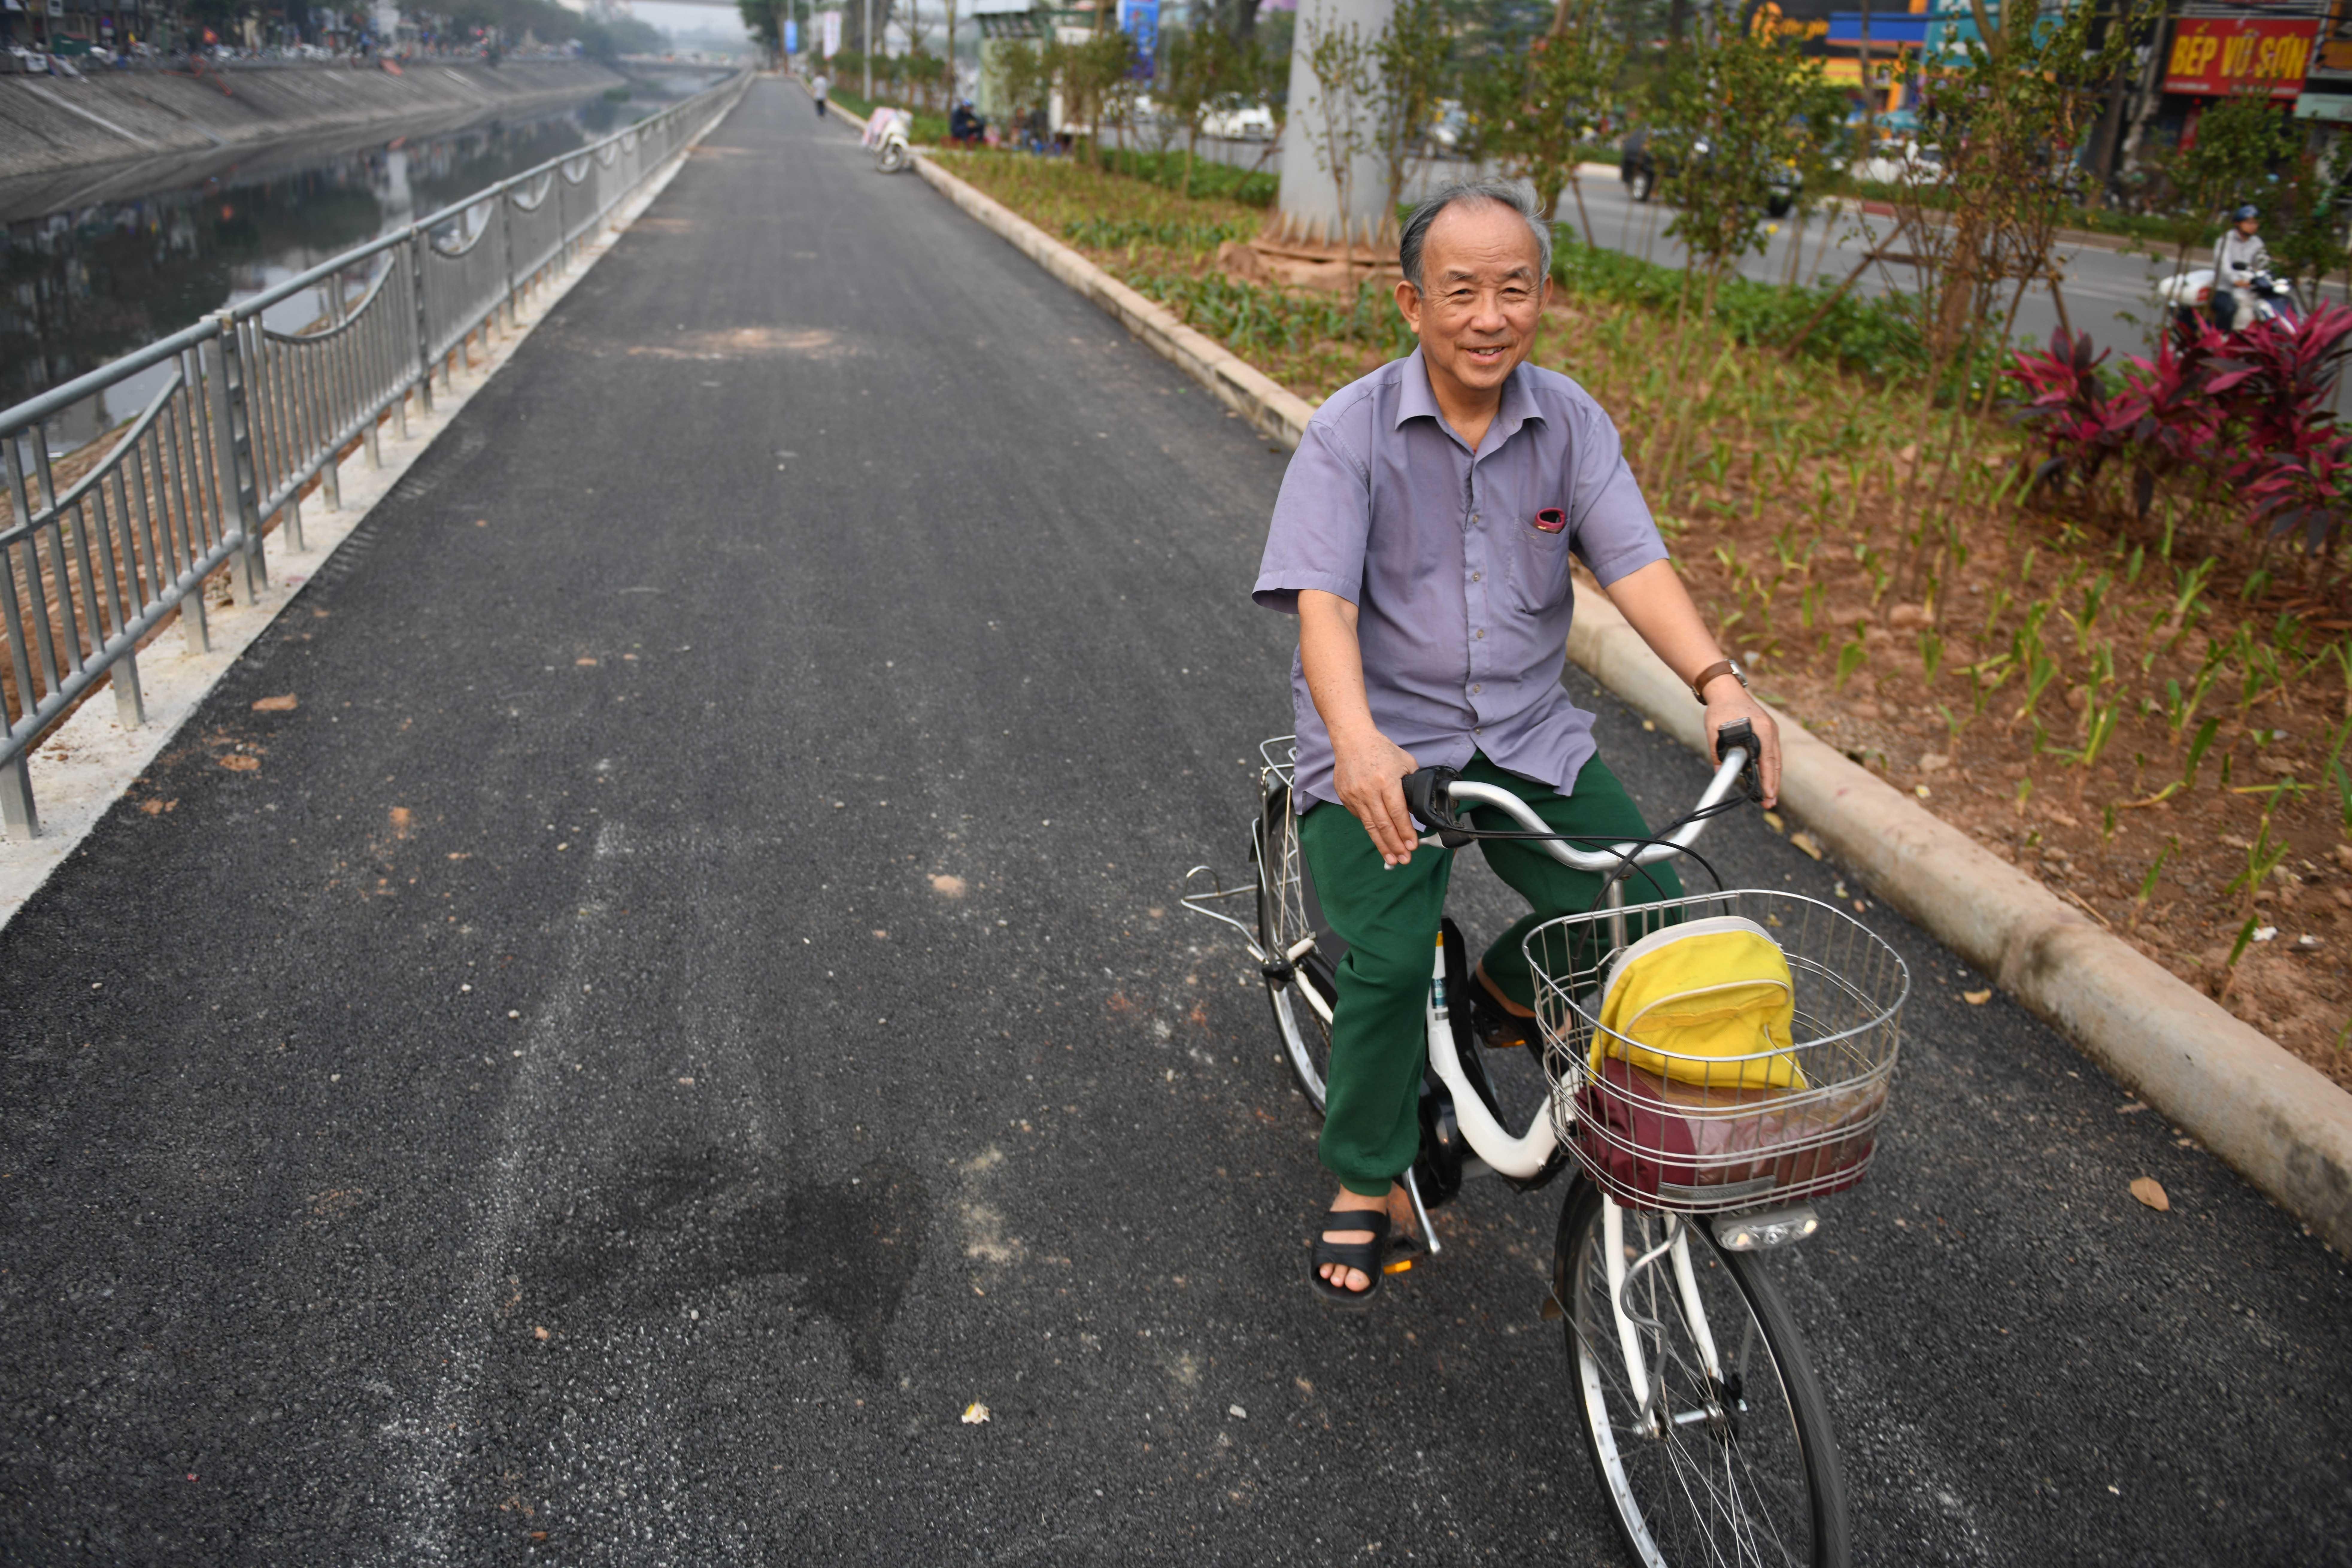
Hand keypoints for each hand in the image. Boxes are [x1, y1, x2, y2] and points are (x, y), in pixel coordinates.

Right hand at [1332, 727, 1420, 867]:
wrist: (1352, 740)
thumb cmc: (1381, 750)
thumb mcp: (1405, 763)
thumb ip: (1412, 785)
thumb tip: (1414, 808)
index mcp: (1386, 781)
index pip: (1398, 813)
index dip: (1406, 832)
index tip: (1412, 846)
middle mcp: (1368, 790)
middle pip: (1383, 825)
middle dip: (1395, 845)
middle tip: (1404, 859)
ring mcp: (1354, 795)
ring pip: (1370, 827)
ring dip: (1382, 845)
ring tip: (1392, 859)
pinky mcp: (1345, 798)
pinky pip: (1360, 818)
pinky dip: (1371, 829)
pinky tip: (1379, 837)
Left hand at [1702, 677, 1781, 808]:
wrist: (1726, 690)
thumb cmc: (1720, 708)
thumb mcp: (1713, 729)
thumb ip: (1716, 751)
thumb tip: (1719, 771)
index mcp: (1761, 729)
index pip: (1768, 760)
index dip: (1768, 780)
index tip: (1768, 795)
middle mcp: (1770, 730)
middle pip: (1776, 763)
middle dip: (1773, 785)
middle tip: (1769, 803)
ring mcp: (1771, 730)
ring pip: (1775, 760)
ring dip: (1772, 779)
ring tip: (1768, 797)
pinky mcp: (1768, 731)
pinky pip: (1772, 753)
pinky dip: (1770, 768)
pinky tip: (1766, 779)